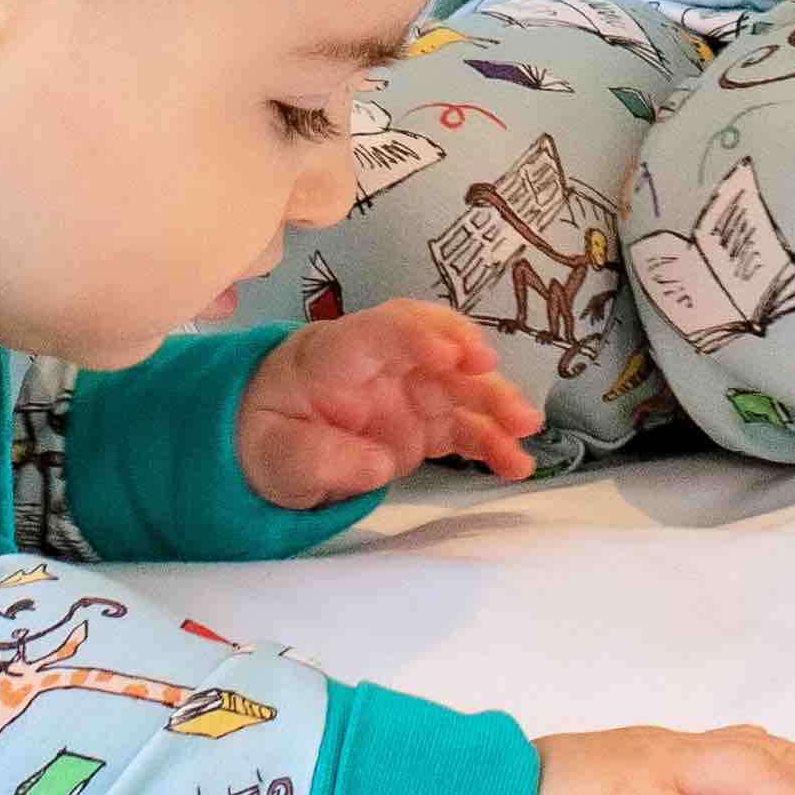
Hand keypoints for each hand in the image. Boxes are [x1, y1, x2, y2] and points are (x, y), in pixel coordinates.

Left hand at [235, 297, 541, 507]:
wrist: (269, 440)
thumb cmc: (268, 431)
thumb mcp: (275, 454)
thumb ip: (320, 458)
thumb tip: (381, 463)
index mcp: (334, 354)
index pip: (377, 332)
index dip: (415, 335)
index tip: (449, 354)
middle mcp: (381, 364)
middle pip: (431, 348)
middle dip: (469, 362)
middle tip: (495, 378)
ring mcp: (407, 391)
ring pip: (460, 385)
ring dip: (495, 401)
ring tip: (526, 429)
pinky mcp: (424, 423)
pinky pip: (465, 426)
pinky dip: (492, 441)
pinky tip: (516, 462)